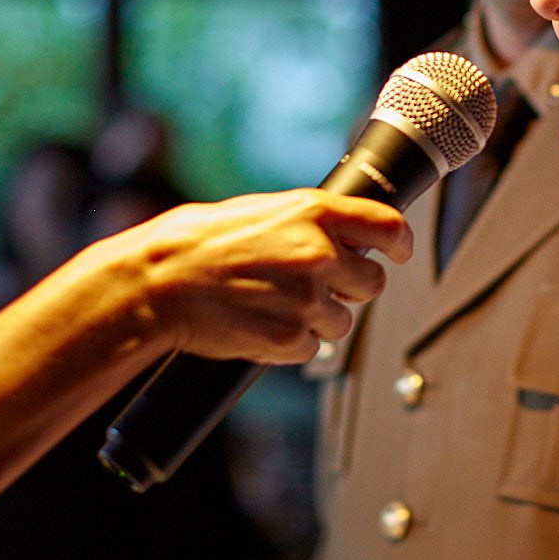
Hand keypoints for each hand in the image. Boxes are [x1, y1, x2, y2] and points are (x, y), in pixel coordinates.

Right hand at [95, 189, 411, 364]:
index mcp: (315, 213)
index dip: (399, 244)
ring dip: (316, 319)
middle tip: (311, 286)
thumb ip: (310, 222)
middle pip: (373, 283)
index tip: (397, 252)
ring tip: (271, 305)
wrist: (159, 282)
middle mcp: (320, 253)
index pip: (389, 228)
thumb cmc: (201, 243)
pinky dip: (290, 343)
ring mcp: (308, 299)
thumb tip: (343, 236)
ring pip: (343, 322)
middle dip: (349, 288)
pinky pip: (311, 349)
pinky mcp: (291, 338)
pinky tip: (259, 323)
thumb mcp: (264, 211)